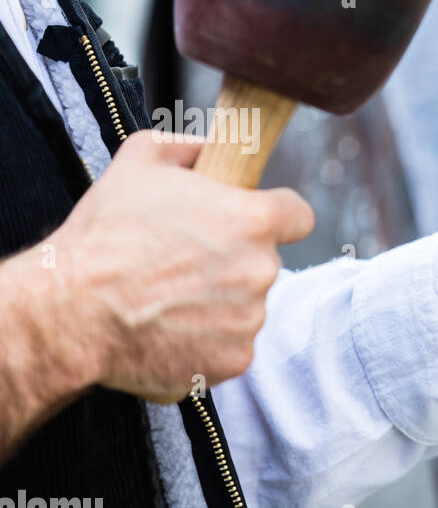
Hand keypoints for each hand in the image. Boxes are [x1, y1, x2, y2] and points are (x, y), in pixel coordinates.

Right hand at [47, 131, 313, 401]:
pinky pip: (229, 345)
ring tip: (165, 299)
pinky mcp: (234, 360)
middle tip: (182, 263)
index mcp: (253, 220)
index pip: (298, 216)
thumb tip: (211, 149)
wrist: (70, 311)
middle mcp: (261, 271)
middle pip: (263, 263)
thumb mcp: (140, 159)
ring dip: (217, 303)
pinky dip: (205, 341)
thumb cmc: (104, 236)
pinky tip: (167, 330)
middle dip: (232, 262)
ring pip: (246, 306)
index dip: (275, 217)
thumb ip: (189, 147)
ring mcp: (250, 320)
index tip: (251, 224)